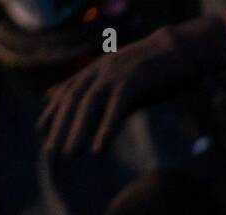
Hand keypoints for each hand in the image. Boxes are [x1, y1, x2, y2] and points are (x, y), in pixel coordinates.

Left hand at [40, 16, 225, 154]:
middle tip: (52, 151)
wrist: (184, 51)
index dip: (52, 112)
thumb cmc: (158, 70)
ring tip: (71, 153)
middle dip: (60, 125)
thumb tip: (91, 108)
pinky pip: (117, 107)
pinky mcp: (136, 80)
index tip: (41, 134)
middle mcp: (101, 69)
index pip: (66, 91)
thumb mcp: (127, 81)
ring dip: (78, 129)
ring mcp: (118, 73)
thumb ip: (108, 93)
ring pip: (89, 103)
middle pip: (73, 98)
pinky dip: (106, 128)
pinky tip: (98, 148)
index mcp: (97, 70)